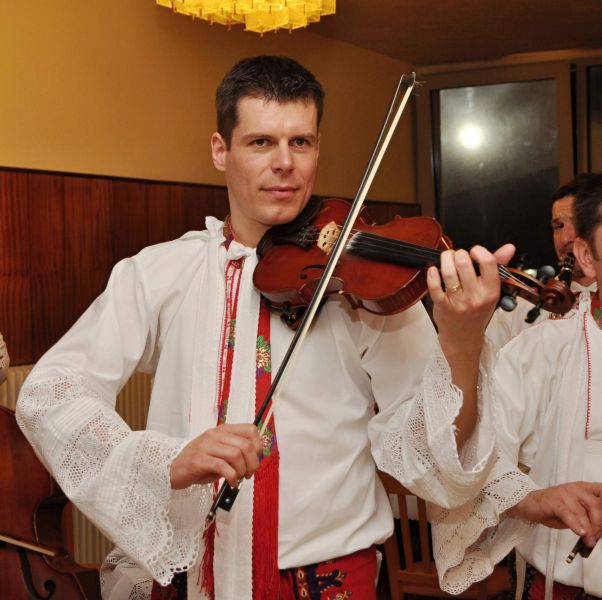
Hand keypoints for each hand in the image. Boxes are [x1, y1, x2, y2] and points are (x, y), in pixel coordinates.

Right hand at [170, 423, 262, 489]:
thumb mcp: (220, 453)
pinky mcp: (199, 460)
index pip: (250, 430)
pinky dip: (231, 476)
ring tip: (239, 478)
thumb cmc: (200, 462)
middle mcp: (215, 435)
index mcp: (223, 430)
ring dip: (242, 471)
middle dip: (252, 463)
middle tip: (249, 474)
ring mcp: (206, 446)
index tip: (256, 458)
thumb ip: (236, 452)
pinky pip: (222, 466)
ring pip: (236, 455)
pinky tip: (231, 482)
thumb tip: (255, 460)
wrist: (174, 469)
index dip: (258, 445)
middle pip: (246, 445)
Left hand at [427, 244, 513, 447]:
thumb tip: (509, 247)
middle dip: (458, 253)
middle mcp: (476, 296)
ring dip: (444, 260)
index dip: (479, 250)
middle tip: (457, 256)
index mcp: (491, 291)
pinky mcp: (442, 306)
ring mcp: (458, 302)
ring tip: (446, 259)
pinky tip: (433, 270)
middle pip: (464, 263)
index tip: (474, 252)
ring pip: (448, 272)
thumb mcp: (491, 291)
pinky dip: (432, 274)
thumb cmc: (477, 311)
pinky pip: (434, 286)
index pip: (488, 262)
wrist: (463, 338)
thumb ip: (497, 267)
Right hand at [510, 482, 601, 547]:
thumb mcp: (577, 512)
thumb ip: (589, 517)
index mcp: (583, 489)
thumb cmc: (554, 508)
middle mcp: (575, 489)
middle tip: (596, 536)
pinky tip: (580, 532)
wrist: (530, 504)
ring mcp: (564, 494)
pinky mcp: (553, 502)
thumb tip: (600, 531)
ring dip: (589, 530)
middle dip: (599, 524)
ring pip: (582, 512)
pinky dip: (576, 524)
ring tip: (589, 541)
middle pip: (596, 505)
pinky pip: (568, 513)